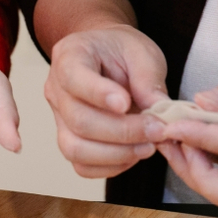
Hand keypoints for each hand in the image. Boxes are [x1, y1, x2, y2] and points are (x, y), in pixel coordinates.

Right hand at [45, 25, 169, 177]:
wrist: (106, 57)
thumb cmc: (120, 51)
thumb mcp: (141, 51)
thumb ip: (148, 78)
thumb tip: (161, 112)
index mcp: (70, 57)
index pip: (73, 78)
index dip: (98, 94)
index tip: (126, 103)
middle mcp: (57, 90)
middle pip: (79, 121)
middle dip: (122, 132)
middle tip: (156, 130)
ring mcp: (59, 119)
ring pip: (75, 149)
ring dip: (116, 154)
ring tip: (148, 146)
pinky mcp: (69, 140)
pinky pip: (81, 166)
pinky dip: (110, 167)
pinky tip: (133, 154)